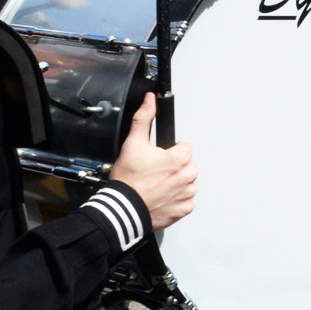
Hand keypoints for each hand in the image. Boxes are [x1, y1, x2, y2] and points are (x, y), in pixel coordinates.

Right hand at [111, 94, 195, 231]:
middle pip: (186, 165)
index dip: (169, 151)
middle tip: (154, 173)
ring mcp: (187, 193)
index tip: (157, 158)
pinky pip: (186, 200)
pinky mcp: (184, 209)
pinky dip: (176, 199)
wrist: (123, 209)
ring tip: (156, 186)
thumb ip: (144, 118)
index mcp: (180, 158)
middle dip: (173, 167)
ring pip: (187, 182)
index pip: (184, 147)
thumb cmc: (128, 179)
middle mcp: (188, 176)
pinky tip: (161, 197)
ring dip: (176, 183)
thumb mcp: (133, 144)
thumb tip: (150, 100)